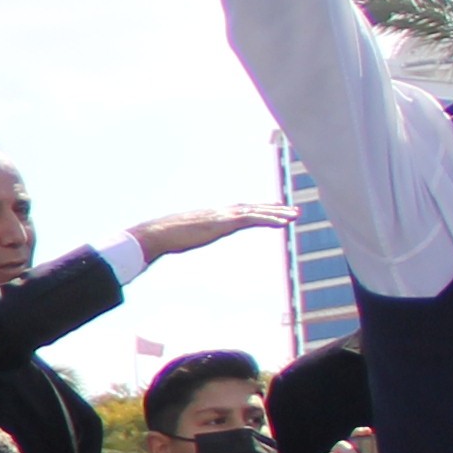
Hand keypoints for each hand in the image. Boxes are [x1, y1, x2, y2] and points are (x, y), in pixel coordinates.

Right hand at [126, 202, 284, 261]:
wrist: (156, 234)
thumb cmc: (163, 238)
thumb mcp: (180, 238)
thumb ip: (185, 238)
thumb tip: (176, 244)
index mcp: (211, 216)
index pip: (239, 209)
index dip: (257, 208)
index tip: (272, 208)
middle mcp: (220, 212)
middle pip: (252, 208)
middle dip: (273, 209)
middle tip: (292, 211)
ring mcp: (222, 216)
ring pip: (256, 212)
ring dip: (278, 214)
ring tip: (295, 216)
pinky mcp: (224, 223)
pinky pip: (252, 219)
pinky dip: (269, 220)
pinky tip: (283, 223)